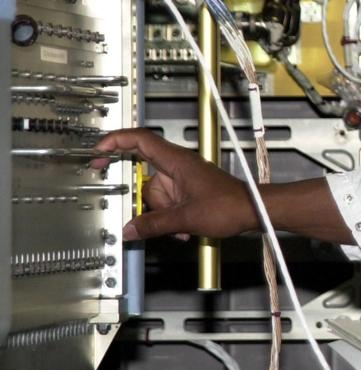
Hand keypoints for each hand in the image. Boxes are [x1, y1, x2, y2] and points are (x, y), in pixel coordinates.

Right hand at [92, 128, 256, 240]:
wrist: (254, 211)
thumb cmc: (230, 205)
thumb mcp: (186, 218)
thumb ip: (154, 224)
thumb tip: (130, 230)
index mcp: (176, 161)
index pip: (139, 140)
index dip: (114, 141)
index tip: (97, 151)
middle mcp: (178, 167)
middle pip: (144, 177)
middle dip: (144, 199)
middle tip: (134, 209)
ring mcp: (184, 179)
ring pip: (156, 195)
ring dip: (162, 214)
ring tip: (180, 226)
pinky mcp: (189, 191)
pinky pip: (169, 203)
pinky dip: (172, 217)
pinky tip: (186, 229)